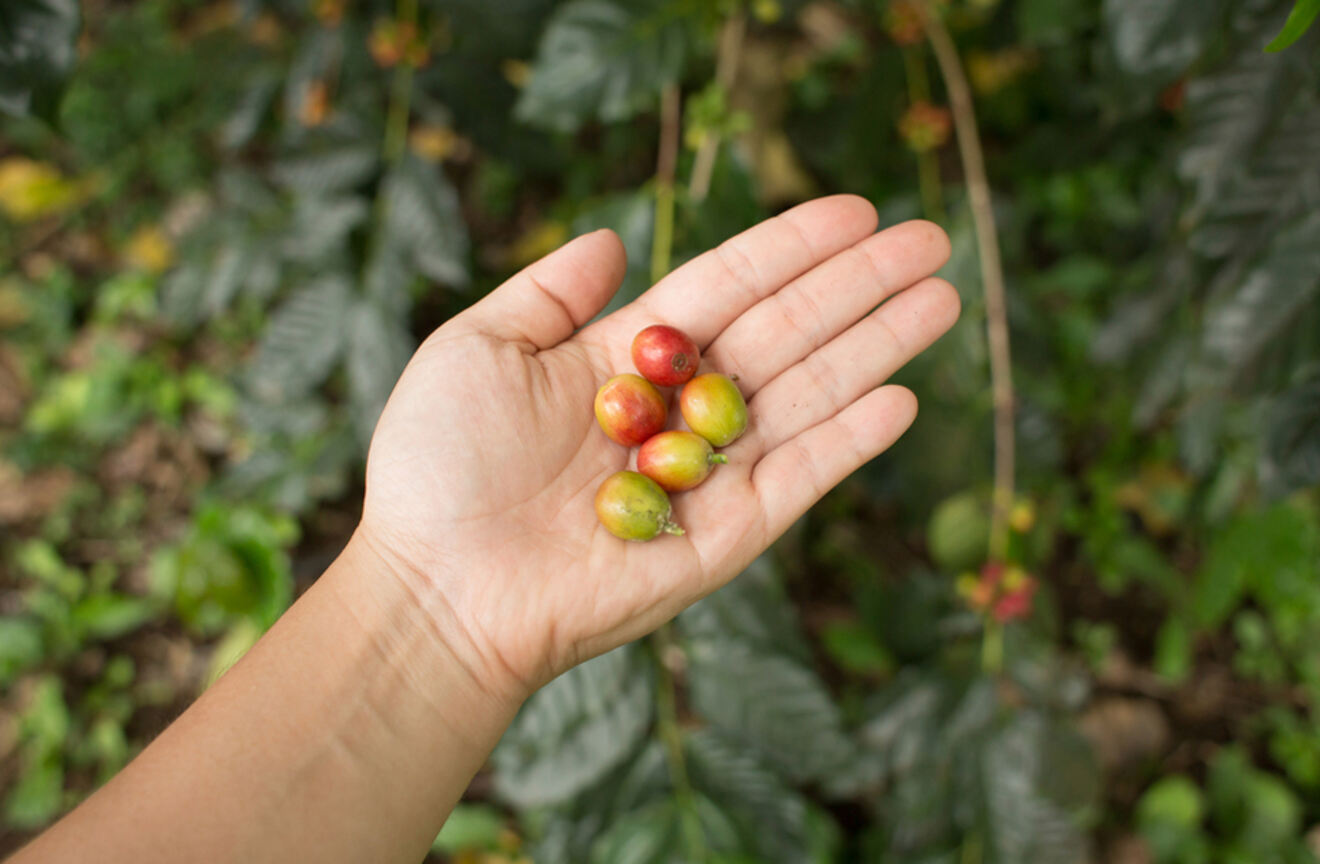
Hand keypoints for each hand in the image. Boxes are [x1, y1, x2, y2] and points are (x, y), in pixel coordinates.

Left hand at [357, 195, 956, 699]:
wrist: (435, 585)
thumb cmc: (439, 465)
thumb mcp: (479, 346)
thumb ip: (550, 290)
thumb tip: (615, 235)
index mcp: (629, 358)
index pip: (730, 287)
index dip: (793, 248)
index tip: (856, 210)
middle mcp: (680, 410)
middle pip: (787, 333)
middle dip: (859, 286)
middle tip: (931, 241)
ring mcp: (708, 474)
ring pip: (807, 396)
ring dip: (876, 347)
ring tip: (940, 297)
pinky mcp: (723, 538)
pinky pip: (796, 482)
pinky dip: (847, 444)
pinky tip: (899, 398)